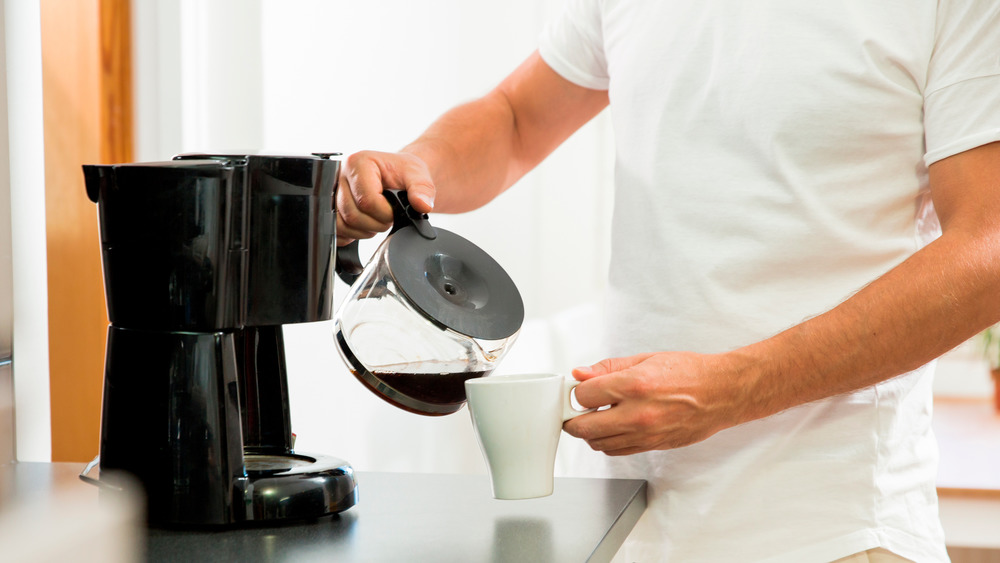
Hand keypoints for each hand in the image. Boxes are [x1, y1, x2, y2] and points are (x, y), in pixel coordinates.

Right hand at [336, 150, 436, 245]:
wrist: (395, 176)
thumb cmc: (402, 172)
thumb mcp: (418, 175)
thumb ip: (422, 189)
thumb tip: (423, 205)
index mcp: (358, 163)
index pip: (366, 200)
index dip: (385, 213)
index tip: (395, 211)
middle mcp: (339, 176)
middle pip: (352, 215)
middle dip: (375, 224)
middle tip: (388, 217)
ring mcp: (331, 192)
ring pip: (341, 225)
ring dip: (363, 231)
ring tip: (377, 220)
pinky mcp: (329, 208)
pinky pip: (335, 231)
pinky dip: (351, 235)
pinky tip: (365, 225)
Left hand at [563, 352, 743, 455]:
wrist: (722, 393)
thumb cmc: (689, 372)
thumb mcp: (645, 359)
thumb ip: (608, 368)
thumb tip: (581, 374)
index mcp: (634, 385)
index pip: (584, 396)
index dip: (577, 392)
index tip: (580, 389)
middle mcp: (638, 414)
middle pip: (584, 427)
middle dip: (573, 418)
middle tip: (575, 410)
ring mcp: (645, 434)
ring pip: (598, 444)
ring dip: (589, 432)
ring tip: (596, 417)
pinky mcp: (652, 446)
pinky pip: (617, 451)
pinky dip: (607, 442)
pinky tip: (612, 427)